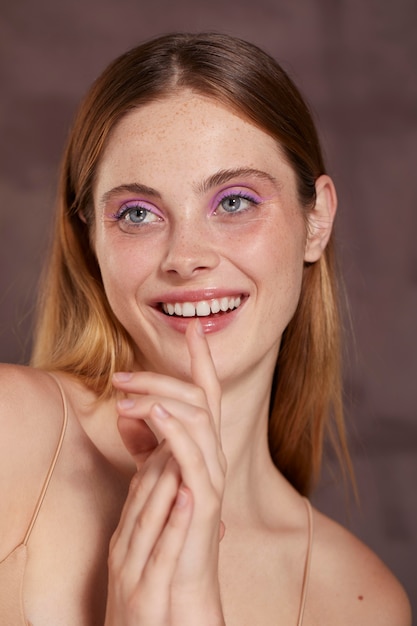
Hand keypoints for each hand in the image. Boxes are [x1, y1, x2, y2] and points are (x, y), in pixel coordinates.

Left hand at [105, 320, 225, 625]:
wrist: (179, 578)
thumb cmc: (165, 524)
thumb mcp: (150, 475)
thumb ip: (145, 443)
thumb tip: (129, 412)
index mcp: (201, 446)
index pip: (206, 393)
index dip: (201, 360)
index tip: (193, 328)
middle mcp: (213, 454)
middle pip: (199, 398)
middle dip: (162, 378)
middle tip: (123, 376)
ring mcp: (211, 475)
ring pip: (200, 418)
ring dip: (161, 398)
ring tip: (127, 393)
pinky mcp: (205, 499)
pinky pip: (193, 456)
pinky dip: (173, 429)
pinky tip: (151, 413)